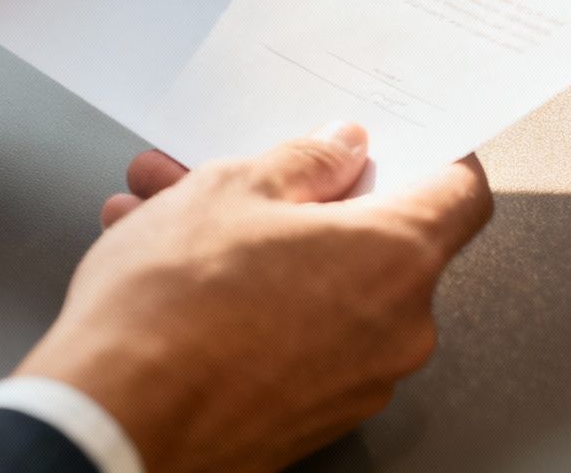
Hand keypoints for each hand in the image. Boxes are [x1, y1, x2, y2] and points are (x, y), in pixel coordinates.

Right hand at [17, 125, 492, 472]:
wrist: (110, 429)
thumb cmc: (170, 313)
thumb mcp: (232, 189)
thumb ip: (304, 160)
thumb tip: (341, 149)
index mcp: (397, 258)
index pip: (460, 193)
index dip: (431, 154)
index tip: (394, 141)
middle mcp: (395, 329)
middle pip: (374, 239)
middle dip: (302, 197)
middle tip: (243, 172)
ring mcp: (355, 383)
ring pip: (321, 287)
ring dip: (260, 245)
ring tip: (173, 215)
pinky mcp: (308, 417)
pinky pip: (295, 336)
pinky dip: (250, 300)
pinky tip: (175, 275)